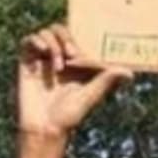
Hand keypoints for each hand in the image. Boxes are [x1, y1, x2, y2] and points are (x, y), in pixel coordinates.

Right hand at [16, 23, 131, 137]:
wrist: (45, 128)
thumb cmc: (70, 116)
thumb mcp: (90, 95)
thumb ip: (106, 80)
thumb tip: (130, 73)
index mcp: (76, 62)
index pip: (78, 37)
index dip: (82, 36)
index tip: (84, 52)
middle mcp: (59, 57)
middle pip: (62, 29)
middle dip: (68, 37)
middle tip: (73, 54)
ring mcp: (43, 58)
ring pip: (47, 32)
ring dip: (54, 44)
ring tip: (58, 66)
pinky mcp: (27, 61)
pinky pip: (29, 39)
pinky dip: (36, 40)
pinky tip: (43, 52)